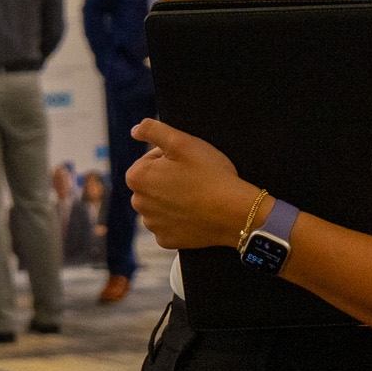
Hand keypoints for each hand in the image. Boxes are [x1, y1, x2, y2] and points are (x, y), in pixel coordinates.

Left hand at [126, 118, 255, 250]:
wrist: (236, 212)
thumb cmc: (210, 174)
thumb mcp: (182, 142)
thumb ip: (153, 130)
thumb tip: (135, 130)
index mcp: (137, 177)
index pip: (149, 160)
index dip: (170, 158)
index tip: (188, 163)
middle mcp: (138, 204)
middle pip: (152, 183)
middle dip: (168, 178)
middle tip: (194, 178)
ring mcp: (152, 224)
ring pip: (159, 205)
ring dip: (172, 199)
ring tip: (196, 195)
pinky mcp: (167, 240)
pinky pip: (169, 225)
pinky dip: (180, 219)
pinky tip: (195, 213)